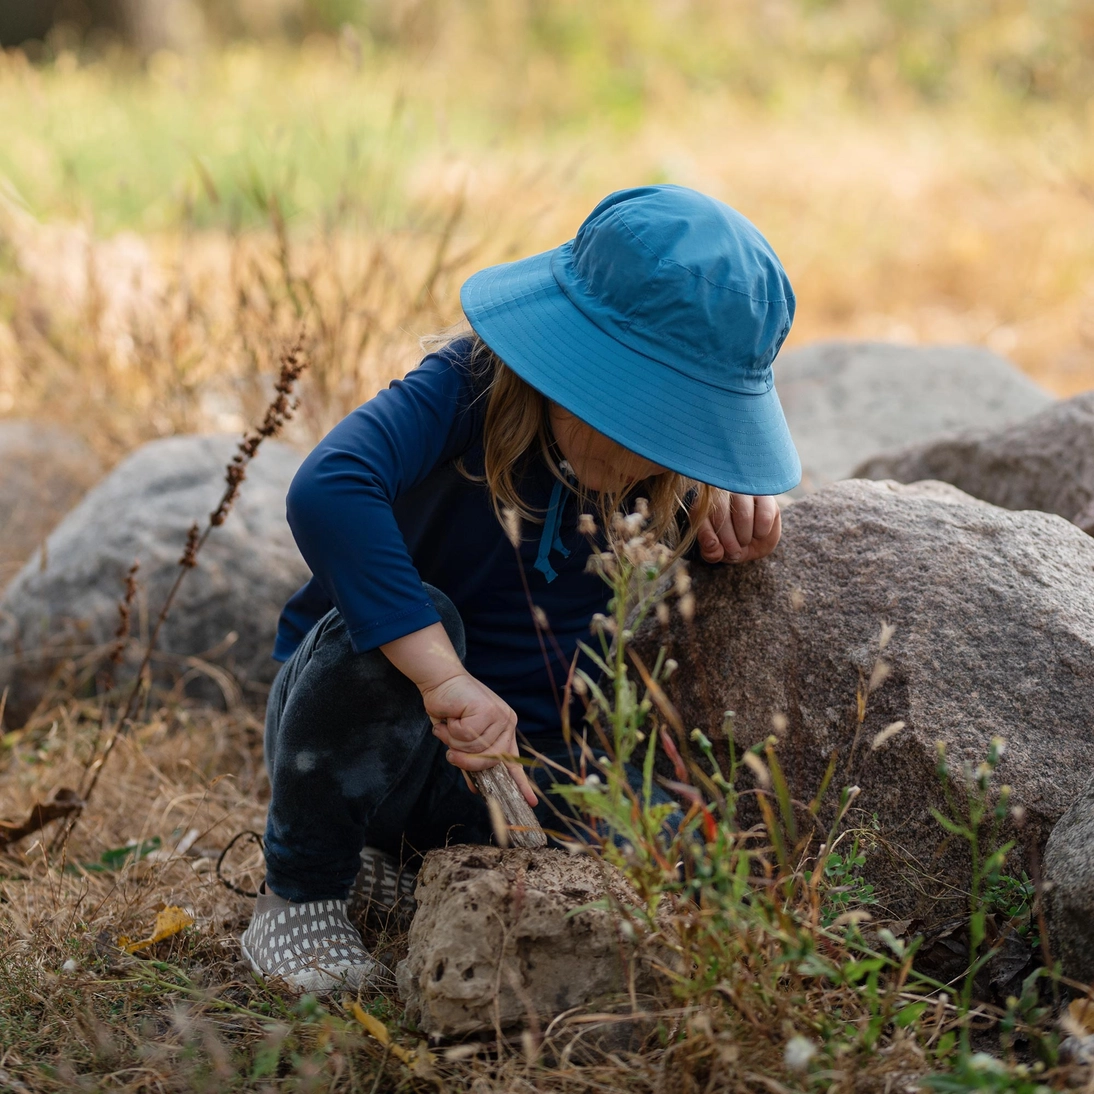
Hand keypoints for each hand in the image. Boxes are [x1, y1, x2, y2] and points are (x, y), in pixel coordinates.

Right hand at [419, 671, 538, 806]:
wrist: (441, 681)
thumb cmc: (450, 709)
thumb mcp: (461, 740)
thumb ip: (471, 759)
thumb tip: (476, 787)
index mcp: (504, 731)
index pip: (512, 762)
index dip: (520, 783)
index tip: (530, 802)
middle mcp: (506, 724)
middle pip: (490, 761)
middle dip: (466, 761)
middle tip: (450, 753)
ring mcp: (500, 717)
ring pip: (476, 749)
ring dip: (454, 741)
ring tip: (450, 724)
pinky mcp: (488, 711)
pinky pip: (466, 736)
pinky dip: (452, 730)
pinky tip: (452, 716)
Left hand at [691, 492, 780, 563]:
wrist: (758, 538)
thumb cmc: (733, 542)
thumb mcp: (719, 551)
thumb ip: (711, 551)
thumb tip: (712, 546)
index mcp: (705, 502)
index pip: (700, 514)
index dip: (707, 534)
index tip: (715, 546)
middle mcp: (724, 491)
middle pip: (721, 514)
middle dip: (728, 540)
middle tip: (734, 552)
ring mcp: (745, 491)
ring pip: (743, 514)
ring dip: (744, 536)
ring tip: (745, 542)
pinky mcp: (766, 496)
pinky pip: (765, 516)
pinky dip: (761, 532)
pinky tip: (759, 533)